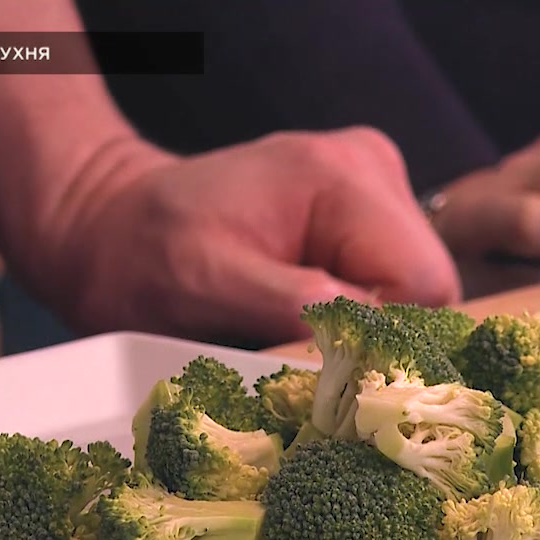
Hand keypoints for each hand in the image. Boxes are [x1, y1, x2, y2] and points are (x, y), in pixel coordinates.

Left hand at [29, 128, 461, 346]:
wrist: (110, 226)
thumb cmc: (143, 257)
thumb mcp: (207, 285)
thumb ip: (296, 307)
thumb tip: (376, 342)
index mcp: (340, 176)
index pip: (424, 282)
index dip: (388, 339)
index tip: (333, 371)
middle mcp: (371, 168)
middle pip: (429, 286)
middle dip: (378, 335)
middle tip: (310, 359)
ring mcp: (371, 186)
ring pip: (414, 290)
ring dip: (365, 327)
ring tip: (294, 329)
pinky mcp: (362, 212)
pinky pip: (390, 281)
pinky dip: (356, 312)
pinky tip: (305, 313)